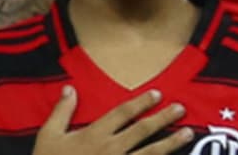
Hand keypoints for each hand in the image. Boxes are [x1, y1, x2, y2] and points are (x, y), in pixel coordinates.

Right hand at [33, 85, 193, 154]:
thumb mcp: (48, 136)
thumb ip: (62, 111)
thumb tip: (70, 88)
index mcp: (94, 135)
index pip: (122, 114)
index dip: (141, 103)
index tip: (157, 94)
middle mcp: (110, 149)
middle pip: (142, 131)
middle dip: (163, 118)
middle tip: (181, 108)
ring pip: (150, 154)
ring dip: (171, 144)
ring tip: (188, 134)